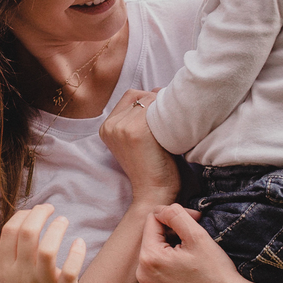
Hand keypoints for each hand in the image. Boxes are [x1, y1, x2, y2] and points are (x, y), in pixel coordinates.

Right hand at [0, 205, 86, 282]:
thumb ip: (12, 264)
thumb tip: (24, 235)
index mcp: (4, 273)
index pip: (9, 231)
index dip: (23, 215)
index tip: (35, 212)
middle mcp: (21, 276)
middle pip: (27, 230)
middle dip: (41, 213)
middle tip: (51, 209)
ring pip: (49, 245)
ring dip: (58, 227)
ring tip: (64, 222)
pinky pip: (72, 266)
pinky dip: (77, 251)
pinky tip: (80, 244)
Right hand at [100, 89, 178, 206]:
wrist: (154, 192)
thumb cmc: (153, 167)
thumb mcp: (138, 139)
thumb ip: (140, 116)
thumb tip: (159, 90)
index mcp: (106, 127)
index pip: (130, 96)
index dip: (150, 100)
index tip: (163, 114)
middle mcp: (110, 125)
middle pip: (140, 95)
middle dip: (158, 103)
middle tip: (171, 120)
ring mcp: (121, 128)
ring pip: (150, 100)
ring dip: (165, 108)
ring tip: (173, 126)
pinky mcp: (135, 131)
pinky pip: (157, 108)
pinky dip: (169, 115)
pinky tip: (175, 130)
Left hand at [136, 204, 253, 282]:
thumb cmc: (216, 271)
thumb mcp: (197, 236)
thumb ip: (175, 215)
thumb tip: (162, 210)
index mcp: (149, 258)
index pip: (153, 221)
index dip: (174, 217)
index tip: (195, 222)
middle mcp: (142, 278)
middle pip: (152, 242)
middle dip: (171, 236)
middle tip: (196, 243)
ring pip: (154, 261)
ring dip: (169, 255)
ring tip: (191, 262)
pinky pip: (156, 280)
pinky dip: (167, 275)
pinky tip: (186, 278)